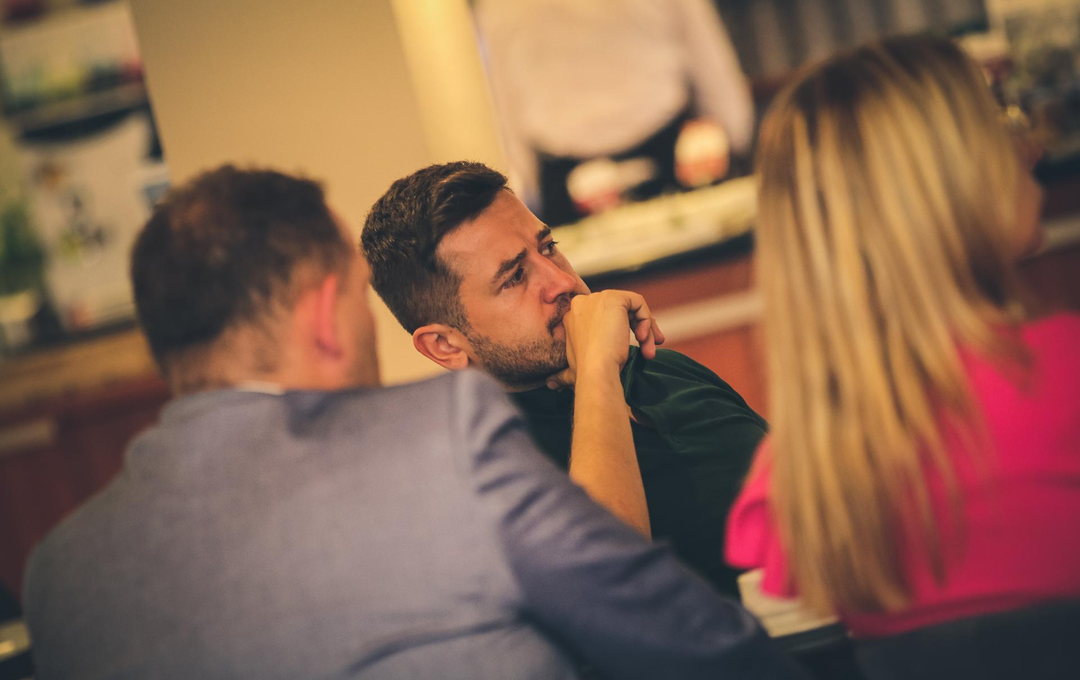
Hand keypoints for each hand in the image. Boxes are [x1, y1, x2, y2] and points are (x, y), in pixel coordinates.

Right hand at [546, 290, 664, 389]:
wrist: (595, 371)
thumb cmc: (585, 374)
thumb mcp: (570, 371)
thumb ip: (561, 375)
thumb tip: (549, 384)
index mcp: (573, 317)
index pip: (604, 318)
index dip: (620, 332)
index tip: (632, 348)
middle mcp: (583, 303)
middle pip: (619, 311)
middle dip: (637, 329)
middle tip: (649, 350)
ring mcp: (598, 299)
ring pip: (631, 308)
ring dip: (646, 329)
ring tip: (649, 350)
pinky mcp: (614, 298)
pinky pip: (638, 302)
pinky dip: (647, 319)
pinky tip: (644, 340)